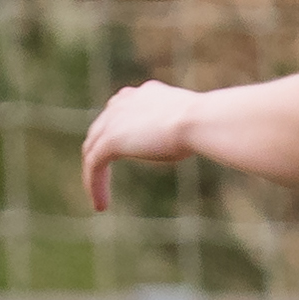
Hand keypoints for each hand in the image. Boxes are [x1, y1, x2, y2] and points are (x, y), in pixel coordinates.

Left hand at [80, 81, 205, 211]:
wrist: (199, 121)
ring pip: (93, 150)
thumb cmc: (205, 126)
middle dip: (98, 152)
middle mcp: (124, 102)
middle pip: (100, 129)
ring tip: (101, 202)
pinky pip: (93, 165)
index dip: (116, 129)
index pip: (120, 109)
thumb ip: (179, 132)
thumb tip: (191, 141)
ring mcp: (113, 120)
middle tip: (101, 175)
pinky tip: (101, 205)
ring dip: (95, 177)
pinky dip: (94, 185)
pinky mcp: (109, 140)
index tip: (121, 148)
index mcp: (145, 94)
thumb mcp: (190, 127)